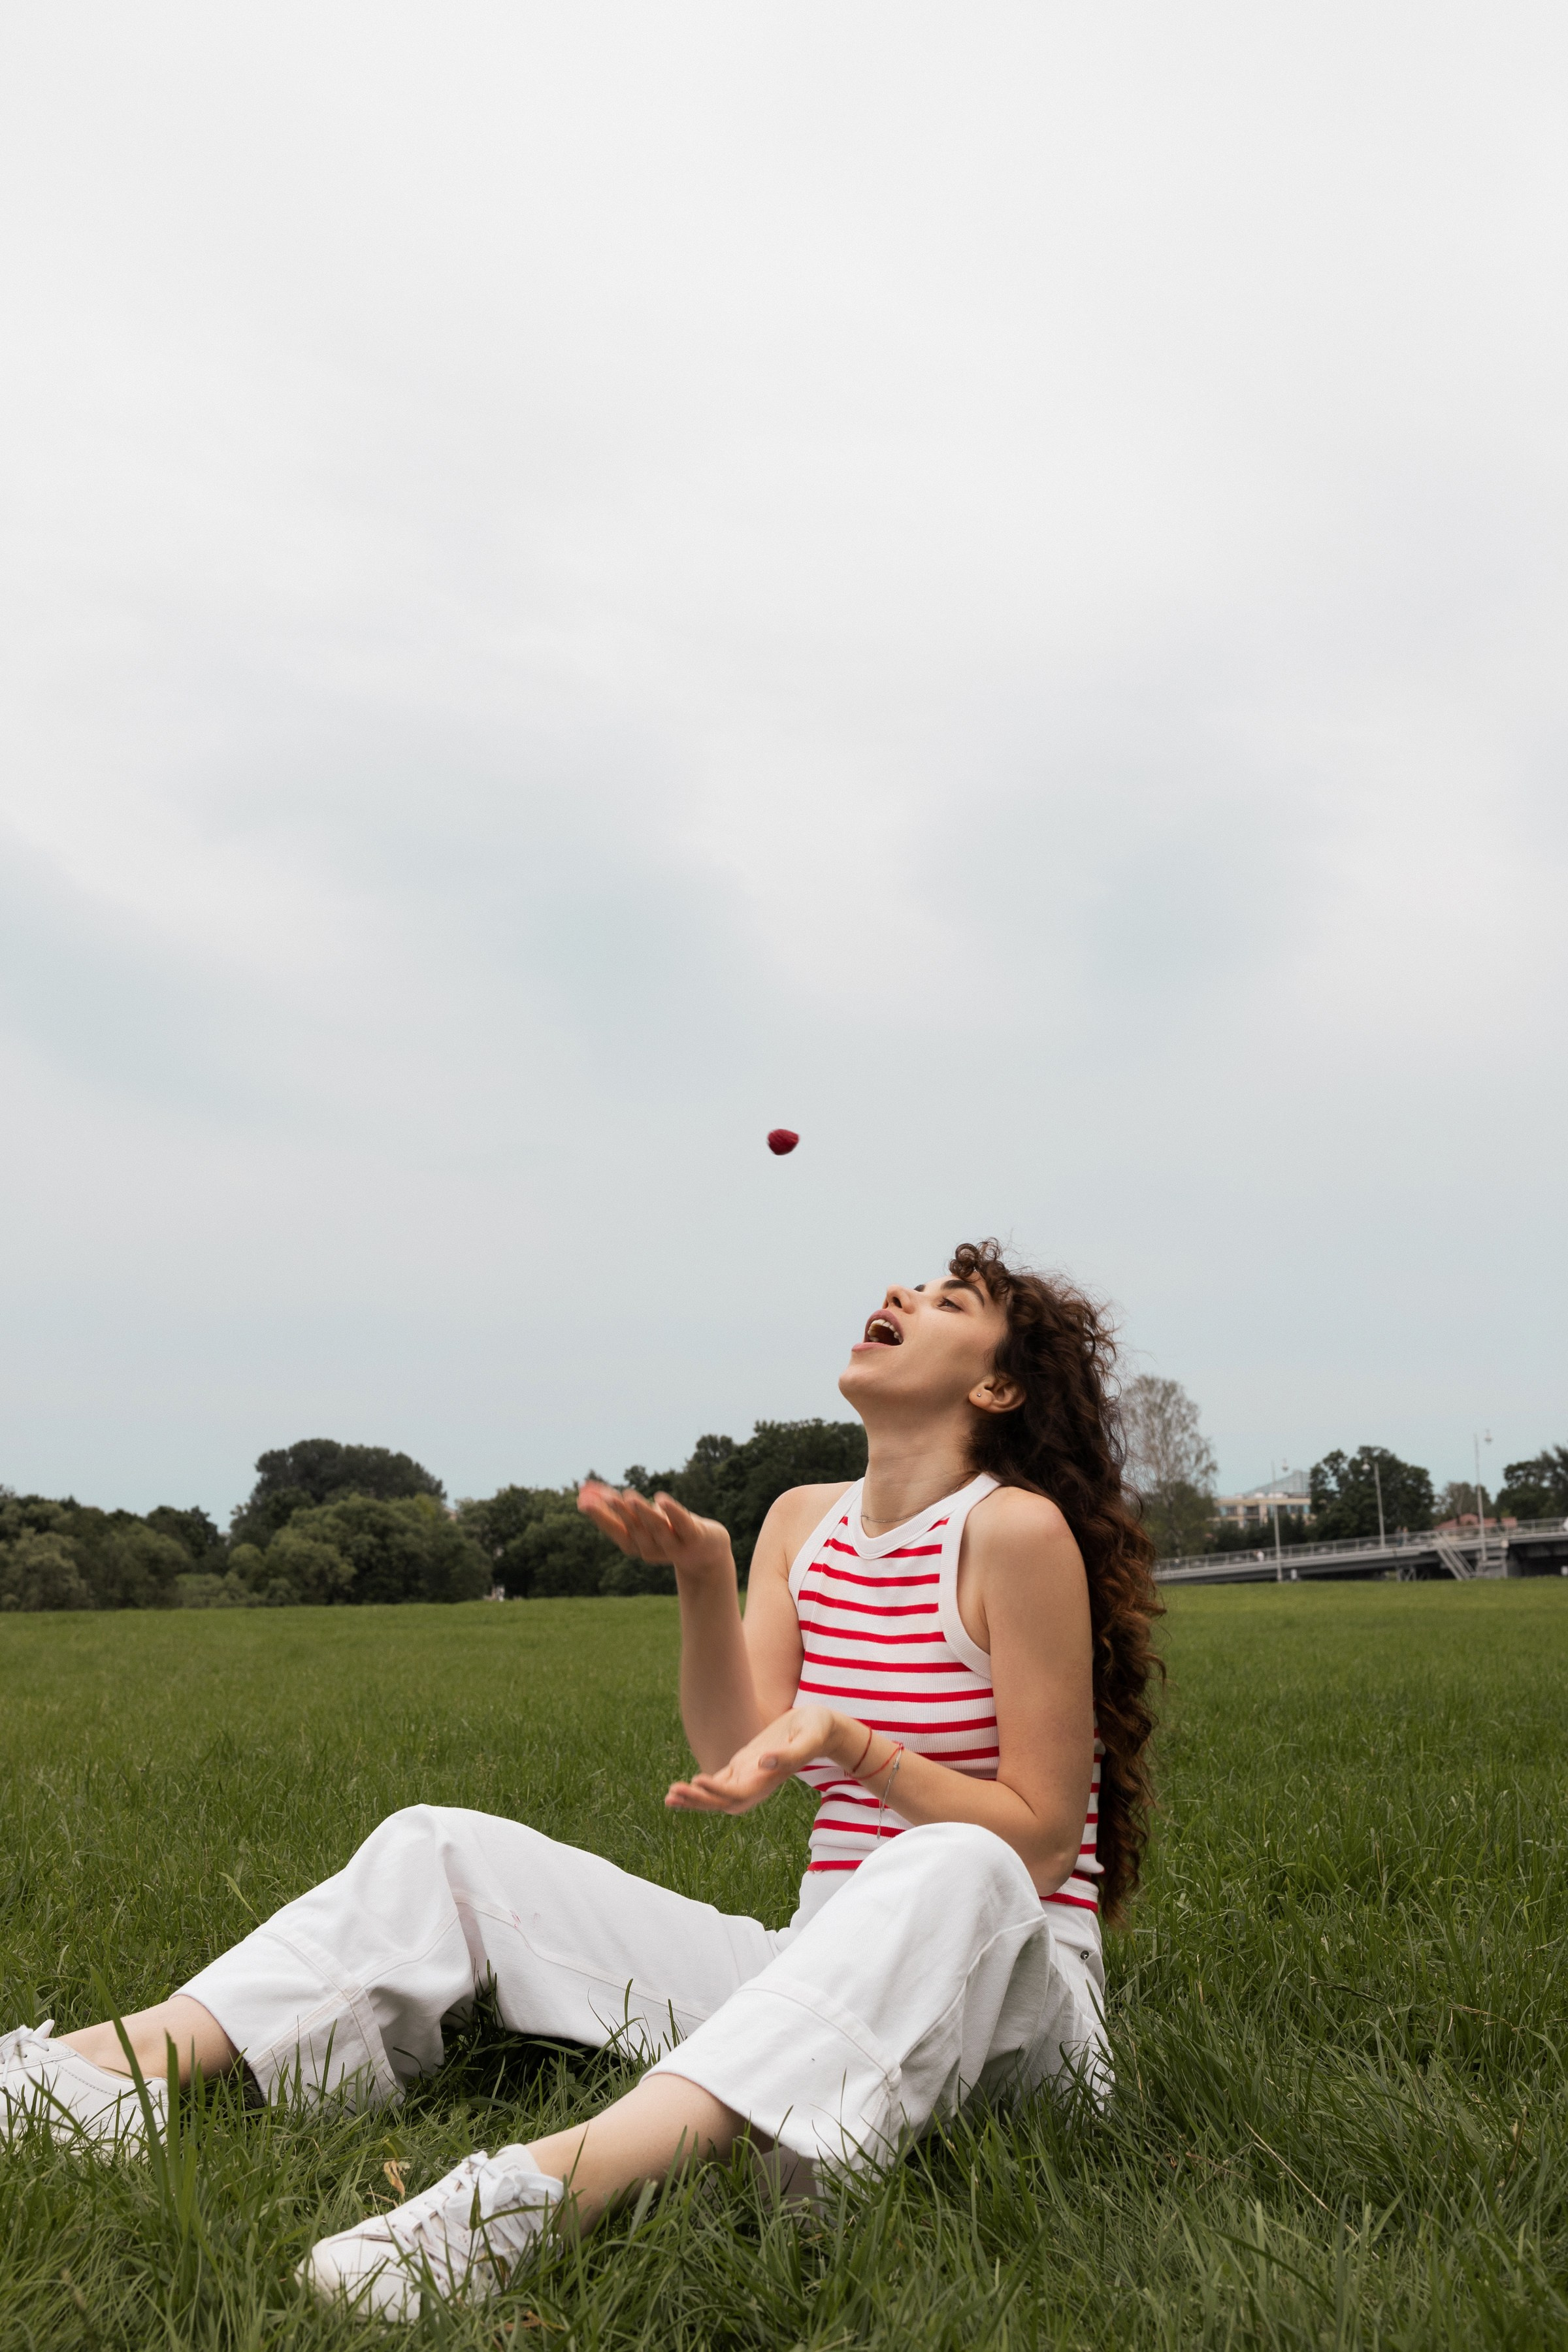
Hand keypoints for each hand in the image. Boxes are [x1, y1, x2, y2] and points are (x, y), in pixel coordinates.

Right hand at [577, 1482, 732, 1580]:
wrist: (707, 1552)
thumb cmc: (669, 1530)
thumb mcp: (642, 1516)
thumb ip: (616, 1503)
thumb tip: (584, 1486)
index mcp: (637, 1544)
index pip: (615, 1530)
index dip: (599, 1516)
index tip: (582, 1501)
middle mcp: (652, 1548)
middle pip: (633, 1529)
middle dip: (618, 1513)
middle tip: (605, 1496)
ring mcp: (674, 1545)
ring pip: (656, 1528)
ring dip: (642, 1513)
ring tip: (629, 1497)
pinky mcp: (695, 1537)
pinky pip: (683, 1524)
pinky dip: (672, 1512)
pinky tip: (661, 1500)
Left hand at [666, 1705, 841, 1814]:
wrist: (821, 1726)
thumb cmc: (817, 1729)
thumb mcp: (808, 1737)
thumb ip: (789, 1753)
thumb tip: (763, 1761)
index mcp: (769, 1779)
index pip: (738, 1793)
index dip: (717, 1791)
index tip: (698, 1780)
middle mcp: (757, 1783)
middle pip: (723, 1802)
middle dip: (698, 1801)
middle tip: (671, 1794)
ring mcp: (749, 1775)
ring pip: (717, 1796)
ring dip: (694, 1798)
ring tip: (668, 1797)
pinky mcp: (744, 1765)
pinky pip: (718, 1782)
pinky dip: (699, 1787)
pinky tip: (681, 1788)